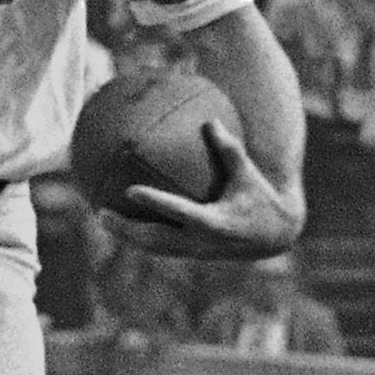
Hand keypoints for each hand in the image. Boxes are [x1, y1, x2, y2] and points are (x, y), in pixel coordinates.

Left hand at [106, 120, 305, 261]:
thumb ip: (230, 150)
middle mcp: (201, 242)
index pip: (180, 212)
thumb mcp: (249, 175)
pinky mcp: (191, 253)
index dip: (156, 203)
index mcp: (216, 223)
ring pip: (153, 247)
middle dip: (127, 229)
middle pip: (157, 240)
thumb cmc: (260, 198)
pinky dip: (138, 236)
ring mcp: (194, 251)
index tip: (131, 190)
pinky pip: (159, 246)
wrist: (273, 236)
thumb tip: (211, 121)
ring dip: (126, 236)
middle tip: (100, 213)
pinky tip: (118, 220)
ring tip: (101, 218)